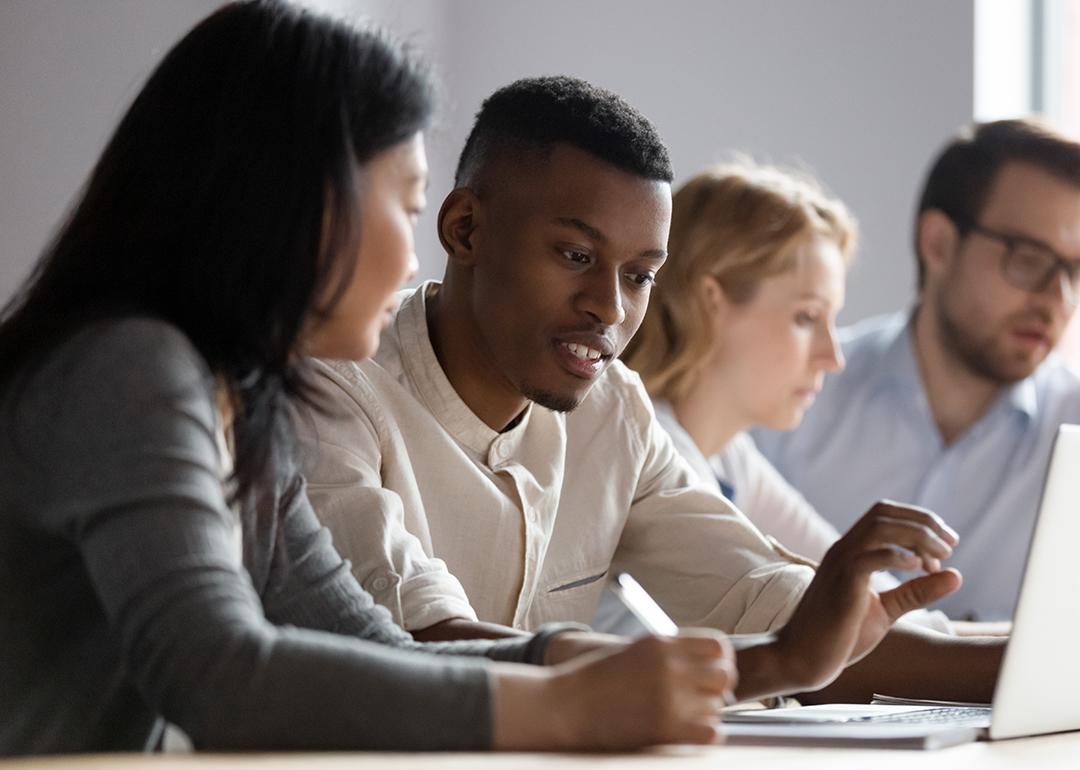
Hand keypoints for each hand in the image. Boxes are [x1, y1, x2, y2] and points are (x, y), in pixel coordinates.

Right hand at [493, 630, 735, 748]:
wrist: (563, 707)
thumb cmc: (594, 682)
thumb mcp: (632, 653)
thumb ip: (669, 655)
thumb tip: (707, 668)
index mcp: (660, 643)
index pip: (718, 645)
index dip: (720, 661)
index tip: (710, 673)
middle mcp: (669, 666)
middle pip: (725, 675)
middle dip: (718, 689)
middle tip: (702, 700)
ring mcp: (669, 696)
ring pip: (718, 706)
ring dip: (706, 714)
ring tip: (682, 718)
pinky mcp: (665, 727)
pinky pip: (713, 732)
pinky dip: (706, 735)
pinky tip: (688, 734)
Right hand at [773, 500, 961, 691]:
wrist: (801, 658)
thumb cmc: (839, 636)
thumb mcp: (886, 610)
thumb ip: (917, 592)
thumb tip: (956, 575)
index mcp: (851, 552)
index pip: (884, 515)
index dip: (919, 521)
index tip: (946, 545)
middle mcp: (843, 550)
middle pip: (884, 513)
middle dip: (923, 523)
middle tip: (950, 546)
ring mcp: (839, 565)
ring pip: (878, 528)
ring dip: (915, 536)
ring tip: (939, 557)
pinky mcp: (841, 584)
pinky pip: (869, 558)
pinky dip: (897, 557)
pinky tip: (918, 569)